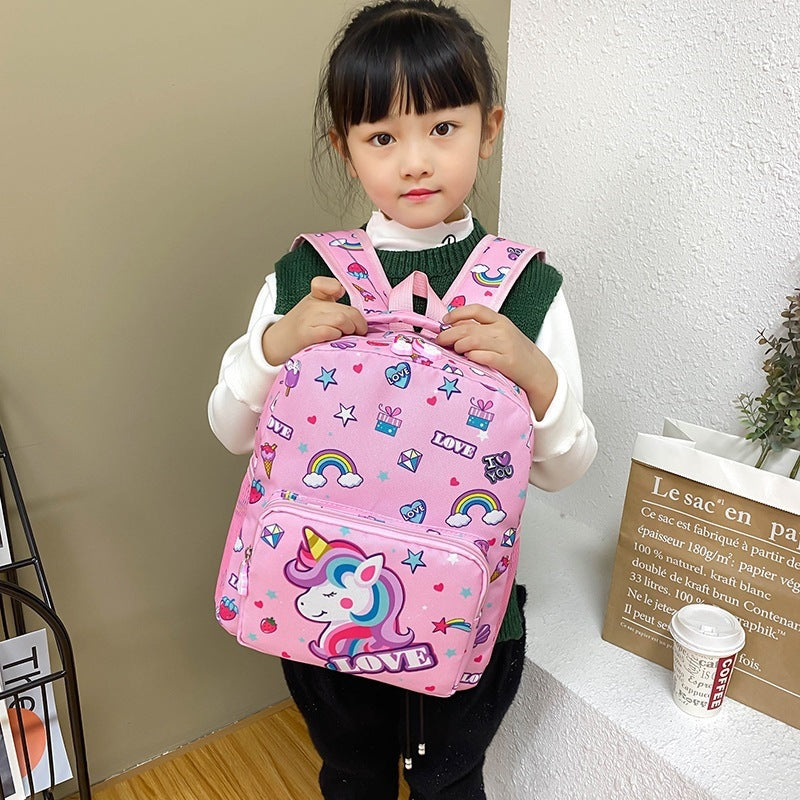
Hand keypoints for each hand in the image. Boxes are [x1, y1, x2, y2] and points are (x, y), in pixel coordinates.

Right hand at [262, 277, 367, 364]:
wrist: (274, 344)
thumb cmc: (300, 330)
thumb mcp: (314, 312)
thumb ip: (334, 309)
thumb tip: (359, 319)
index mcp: (315, 297)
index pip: (325, 283)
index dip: (337, 288)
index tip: (342, 300)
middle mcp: (312, 306)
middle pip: (347, 310)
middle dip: (359, 323)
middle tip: (358, 332)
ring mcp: (307, 319)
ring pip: (341, 319)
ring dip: (350, 331)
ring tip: (348, 337)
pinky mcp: (305, 335)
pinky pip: (329, 332)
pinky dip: (337, 337)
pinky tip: (334, 342)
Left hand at [436, 305, 557, 419]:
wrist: (537, 370)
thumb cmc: (514, 352)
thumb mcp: (500, 335)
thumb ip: (480, 329)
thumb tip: (453, 327)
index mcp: (500, 320)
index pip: (476, 309)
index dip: (457, 313)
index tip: (445, 321)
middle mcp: (502, 330)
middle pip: (469, 327)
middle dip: (449, 334)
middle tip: (440, 341)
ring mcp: (505, 346)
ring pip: (473, 341)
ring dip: (459, 345)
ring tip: (454, 350)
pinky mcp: (507, 362)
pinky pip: (484, 357)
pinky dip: (472, 356)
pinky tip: (468, 358)